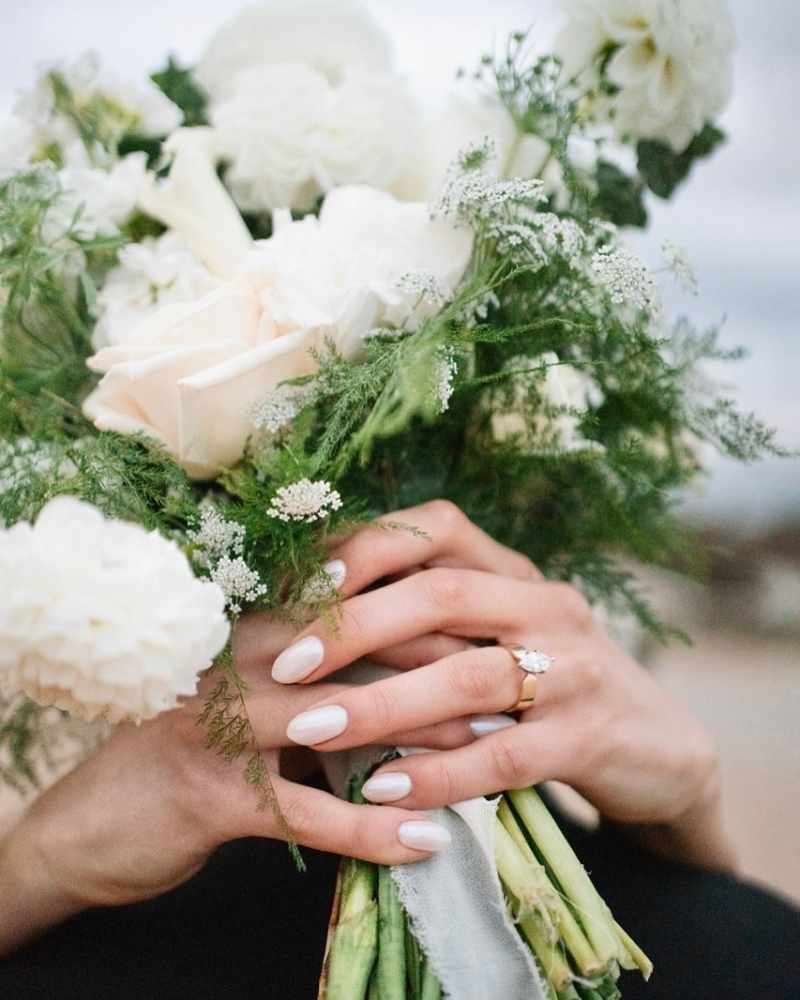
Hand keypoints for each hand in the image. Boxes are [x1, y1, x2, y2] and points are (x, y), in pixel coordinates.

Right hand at [0, 614, 456, 954]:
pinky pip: (306, 812)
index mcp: (252, 630)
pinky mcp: (211, 795)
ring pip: (338, 722)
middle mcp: (236, 664)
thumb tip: (408, 660)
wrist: (99, 819)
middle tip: (512, 686)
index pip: (350, 605)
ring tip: (488, 758)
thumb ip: (318, 669)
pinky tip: (424, 841)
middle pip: (353, 652)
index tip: (489, 627)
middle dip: (437, 667)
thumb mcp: (252, 693)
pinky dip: (370, 829)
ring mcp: (220, 726)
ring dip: (418, 742)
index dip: (421, 613)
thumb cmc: (191, 747)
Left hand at [273, 500, 734, 869]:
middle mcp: (548, 605)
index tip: (303, 582)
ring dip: (384, 703)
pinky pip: (505, 753)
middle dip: (355, 626)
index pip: (438, 529)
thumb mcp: (498, 635)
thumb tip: (318, 617)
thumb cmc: (549, 684)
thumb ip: (431, 620)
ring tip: (313, 729)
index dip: (367, 547)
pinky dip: (440, 771)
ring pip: (470, 675)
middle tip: (286, 664)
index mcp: (516, 572)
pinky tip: (386, 788)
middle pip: (442, 594)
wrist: (658, 746)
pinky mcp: (591, 736)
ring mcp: (576, 669)